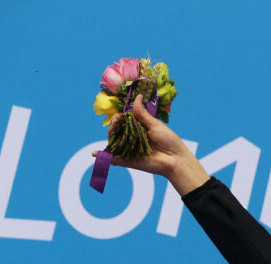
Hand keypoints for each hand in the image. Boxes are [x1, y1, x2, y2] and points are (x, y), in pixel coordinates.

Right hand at [93, 95, 209, 194]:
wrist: (176, 159)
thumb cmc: (168, 141)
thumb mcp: (154, 124)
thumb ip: (142, 113)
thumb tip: (137, 96)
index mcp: (138, 130)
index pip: (123, 122)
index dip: (119, 117)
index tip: (121, 115)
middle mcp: (132, 140)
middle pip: (116, 131)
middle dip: (114, 124)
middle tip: (118, 121)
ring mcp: (129, 150)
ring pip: (113, 142)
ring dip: (110, 134)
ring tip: (114, 128)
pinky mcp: (128, 161)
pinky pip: (113, 159)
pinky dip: (103, 157)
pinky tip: (95, 154)